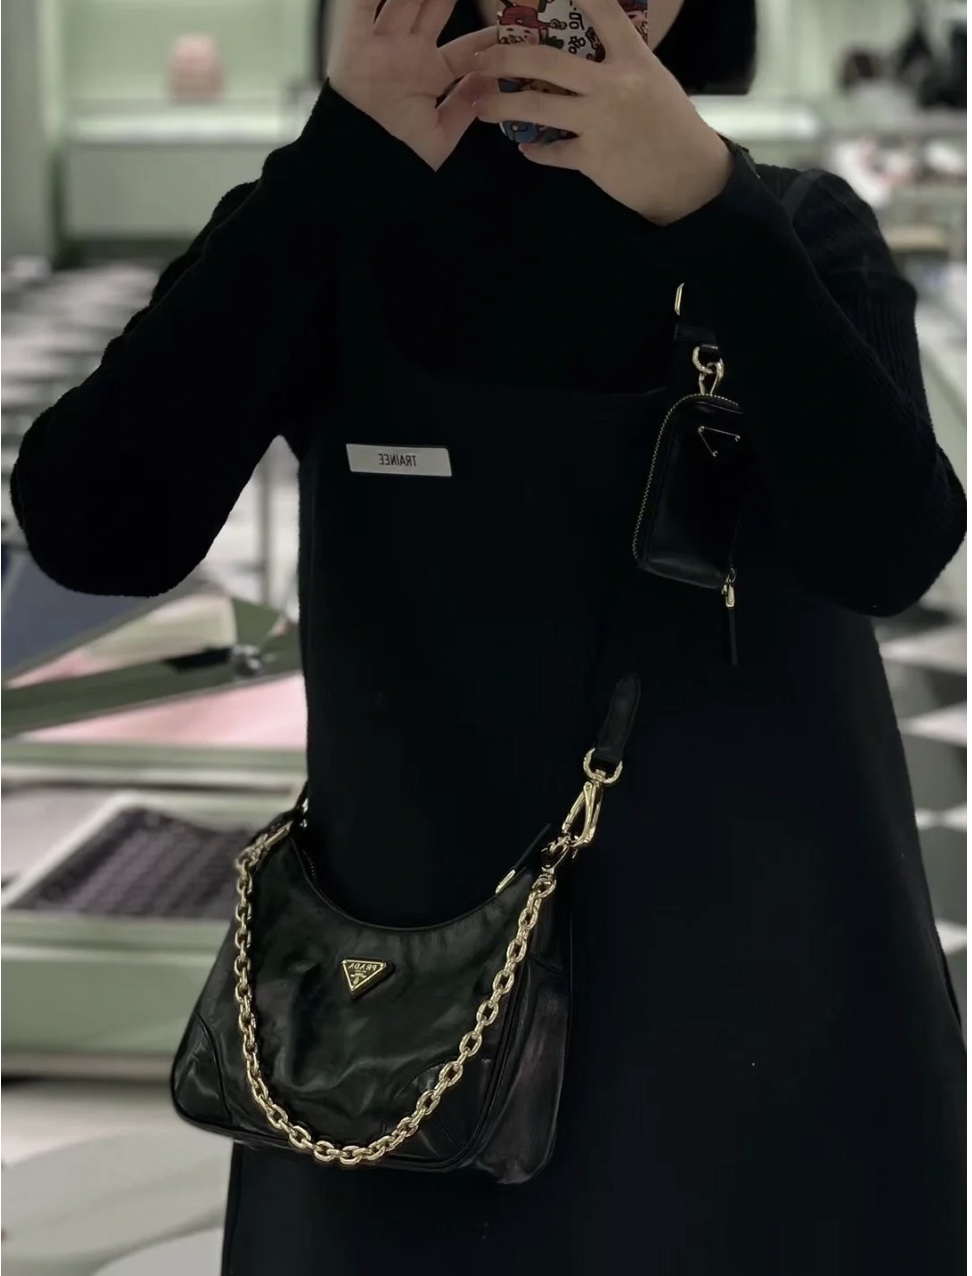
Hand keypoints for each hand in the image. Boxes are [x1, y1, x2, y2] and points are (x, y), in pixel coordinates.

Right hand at [330, 0, 496, 169]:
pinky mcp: (355, 42)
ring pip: (405, 0)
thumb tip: (494, 79)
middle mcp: (407, 53)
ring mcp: (382, 44)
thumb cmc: (400, 156)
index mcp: (428, 74)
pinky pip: (362, 7)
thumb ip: (466, 105)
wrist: (365, 165)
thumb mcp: (443, 134)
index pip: (465, 47)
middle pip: (436, 8)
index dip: (488, 35)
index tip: (510, 23)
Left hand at [471, 0, 732, 224]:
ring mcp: (599, 122)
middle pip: (546, 61)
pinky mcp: (592, 158)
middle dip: (505, 57)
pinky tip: (525, 146)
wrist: (689, 176)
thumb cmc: (673, 125)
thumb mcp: (654, 81)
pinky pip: (551, 152)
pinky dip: (534, 150)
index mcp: (632, 59)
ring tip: (482, 107)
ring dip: (502, 105)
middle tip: (481, 59)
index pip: (602, 11)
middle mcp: (612, 85)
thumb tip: (587, 53)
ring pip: (537, 106)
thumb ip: (621, 64)